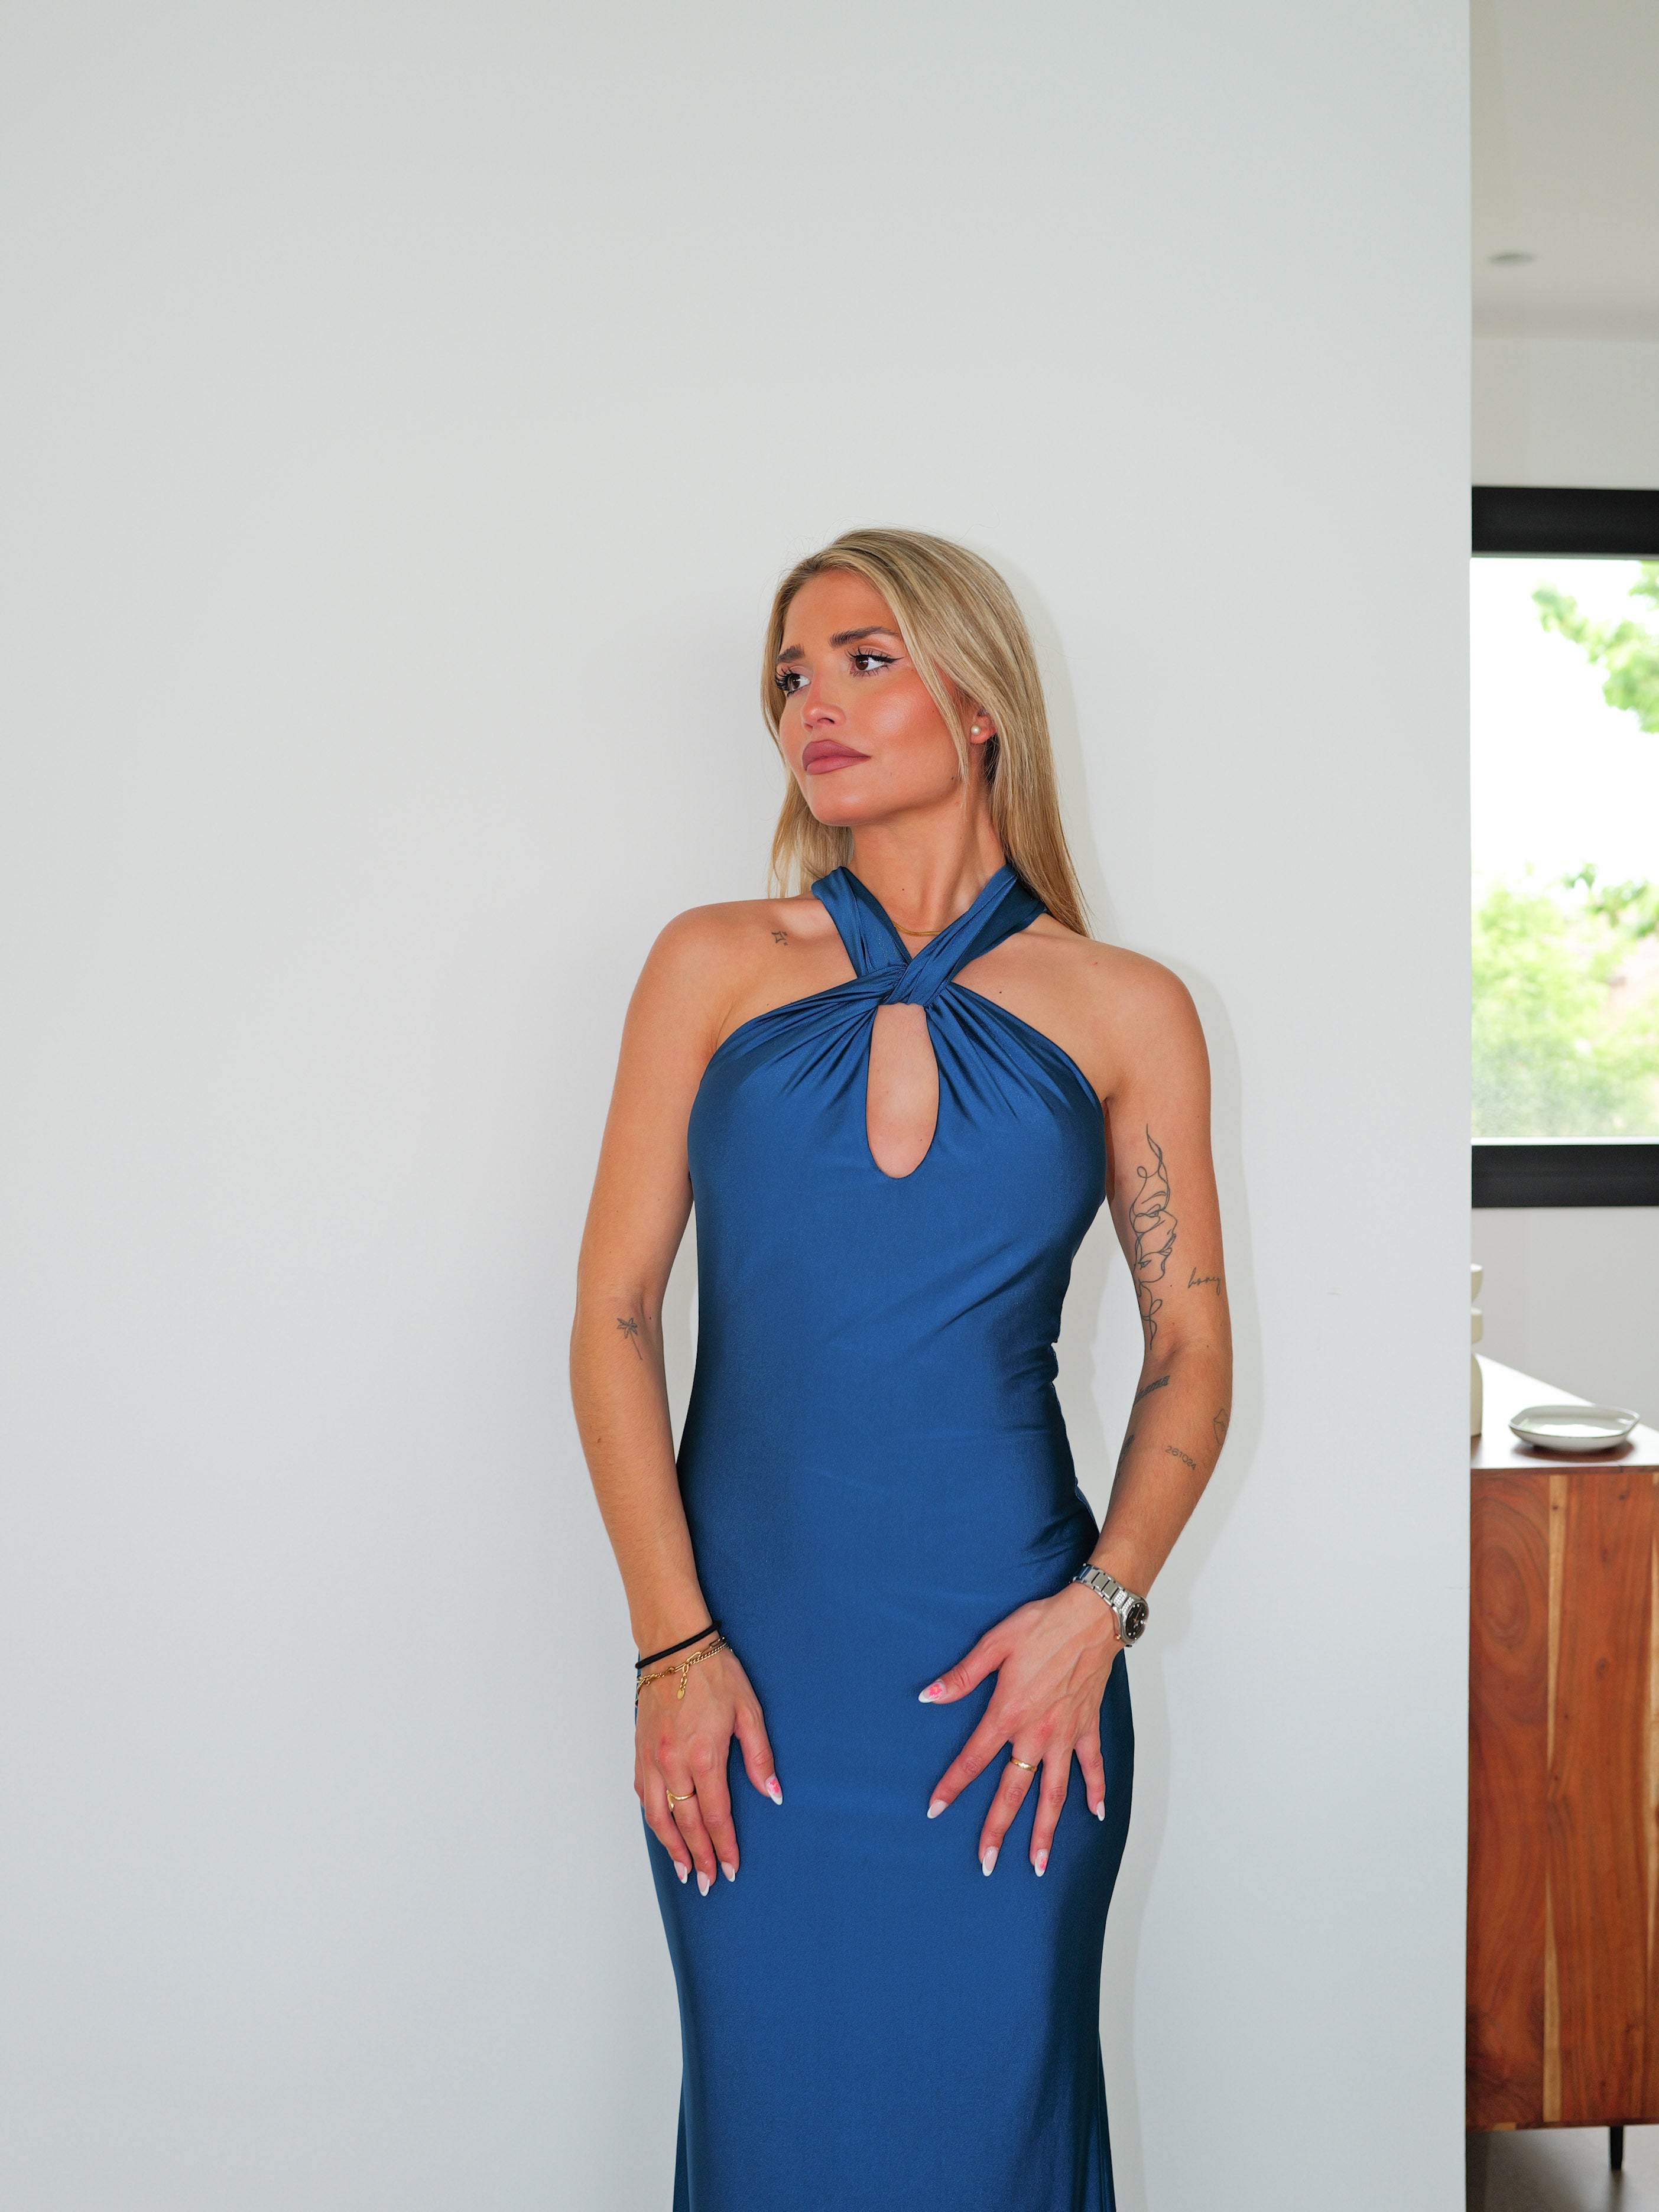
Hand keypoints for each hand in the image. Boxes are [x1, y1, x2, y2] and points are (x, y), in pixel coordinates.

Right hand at [635, 1646, 781, 1893]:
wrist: (675, 1644)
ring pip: (658, 1815)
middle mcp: (674, 1762)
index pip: (716, 1816)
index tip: (732, 1870)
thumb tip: (773, 1794)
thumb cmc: (714, 1672)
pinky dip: (653, 1818)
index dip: (724, 1847)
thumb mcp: (749, 1710)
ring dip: (671, 1846)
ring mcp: (652, 1758)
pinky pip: (643, 1794)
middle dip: (699, 1857)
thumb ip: (760, 1756)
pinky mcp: (640, 1749)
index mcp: (705, 1755)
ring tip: (683, 1869)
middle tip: (708, 1883)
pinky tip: (662, 1828)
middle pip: (686, 1823)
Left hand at [921, 1584, 1119, 1874]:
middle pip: (1013, 1792)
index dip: (952, 1785)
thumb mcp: (994, 1644)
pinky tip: (1095, 1814)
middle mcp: (1037, 1734)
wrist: (1091, 1617)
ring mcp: (1066, 1735)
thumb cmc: (1041, 1625)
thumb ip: (961, 1677)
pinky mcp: (1088, 1727)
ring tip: (1038, 1863)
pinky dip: (1095, 1791)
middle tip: (986, 1863)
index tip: (935, 1810)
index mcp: (1008, 1714)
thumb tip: (928, 1696)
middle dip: (998, 1829)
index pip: (973, 1759)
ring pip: (1054, 1793)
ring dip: (1046, 1830)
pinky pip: (1093, 1766)